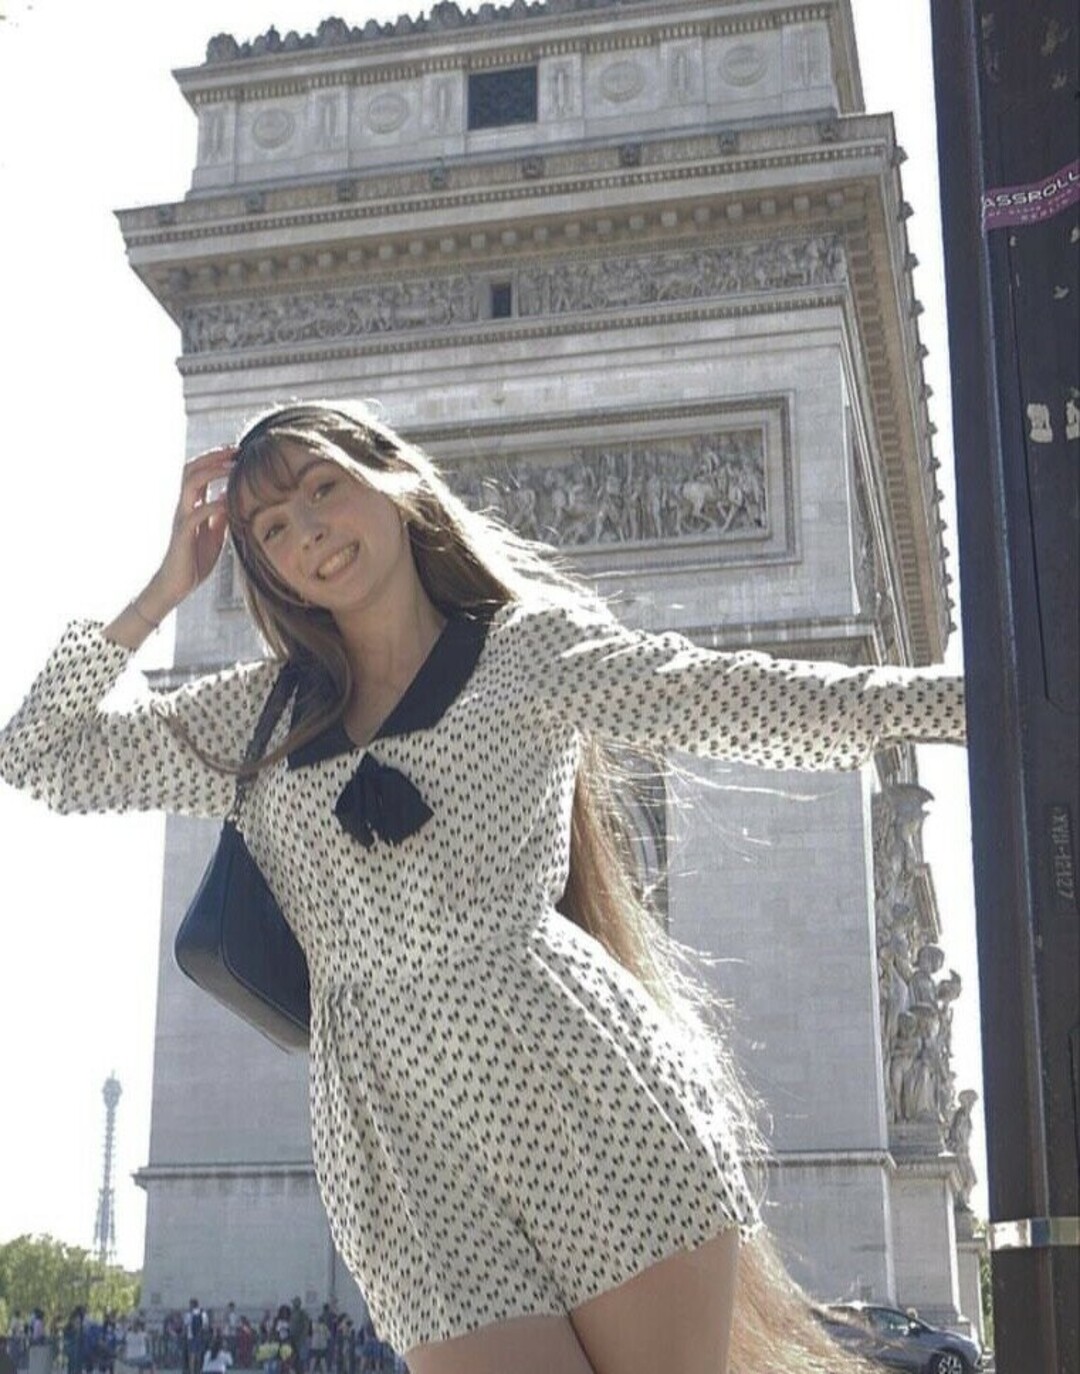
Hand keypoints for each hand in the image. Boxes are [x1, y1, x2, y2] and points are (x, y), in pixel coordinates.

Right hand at [151, 445, 236, 611]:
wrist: (177, 584)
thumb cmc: (195, 559)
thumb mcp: (215, 533)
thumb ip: (221, 514)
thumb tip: (232, 496)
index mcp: (191, 505)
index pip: (199, 473)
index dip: (214, 459)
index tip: (235, 450)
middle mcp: (183, 507)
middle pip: (191, 470)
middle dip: (212, 457)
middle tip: (234, 449)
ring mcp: (182, 518)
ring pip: (190, 484)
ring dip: (211, 472)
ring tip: (231, 466)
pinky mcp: (183, 534)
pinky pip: (197, 514)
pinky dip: (214, 505)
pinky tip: (229, 502)